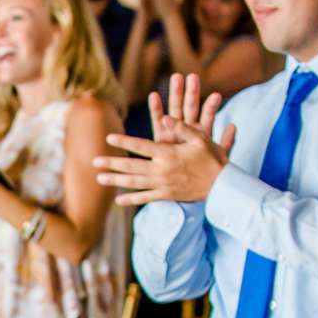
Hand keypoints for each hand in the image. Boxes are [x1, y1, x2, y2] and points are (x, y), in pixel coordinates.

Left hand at [97, 74, 231, 203]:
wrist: (223, 185)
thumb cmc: (212, 158)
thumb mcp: (199, 138)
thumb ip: (181, 127)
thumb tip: (165, 117)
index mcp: (168, 154)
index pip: (140, 146)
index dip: (124, 142)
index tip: (109, 138)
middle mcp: (162, 170)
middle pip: (131, 166)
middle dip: (111, 163)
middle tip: (94, 162)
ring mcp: (163, 185)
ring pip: (134, 183)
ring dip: (115, 180)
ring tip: (99, 179)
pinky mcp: (166, 196)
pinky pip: (145, 198)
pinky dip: (131, 199)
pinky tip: (118, 200)